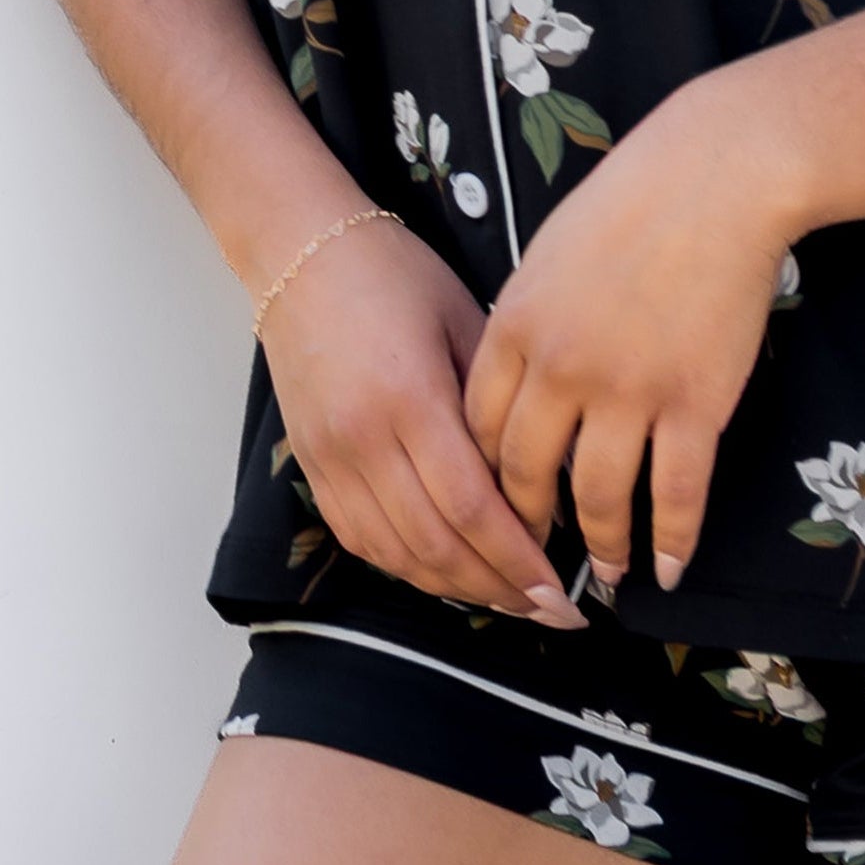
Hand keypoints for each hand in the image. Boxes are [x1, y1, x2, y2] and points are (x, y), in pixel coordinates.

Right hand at [259, 220, 588, 624]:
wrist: (299, 254)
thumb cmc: (394, 274)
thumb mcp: (464, 319)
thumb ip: (499, 401)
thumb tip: (552, 469)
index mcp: (410, 397)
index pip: (473, 507)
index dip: (521, 559)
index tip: (565, 589)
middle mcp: (365, 440)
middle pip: (438, 545)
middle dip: (501, 589)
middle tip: (554, 611)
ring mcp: (331, 459)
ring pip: (399, 555)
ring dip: (459, 589)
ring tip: (512, 601)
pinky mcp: (313, 467)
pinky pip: (363, 542)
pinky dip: (410, 569)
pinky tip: (451, 574)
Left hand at [463, 77, 794, 594]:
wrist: (717, 177)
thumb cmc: (633, 201)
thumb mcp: (548, 254)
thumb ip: (527, 321)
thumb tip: (520, 380)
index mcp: (515, 326)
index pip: (480, 428)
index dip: (484, 478)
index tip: (495, 503)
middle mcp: (561, 368)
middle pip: (527, 473)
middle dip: (528, 527)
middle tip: (538, 558)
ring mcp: (628, 391)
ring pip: (597, 497)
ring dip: (600, 547)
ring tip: (606, 576)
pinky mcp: (694, 405)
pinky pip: (675, 494)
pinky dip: (670, 541)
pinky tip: (667, 567)